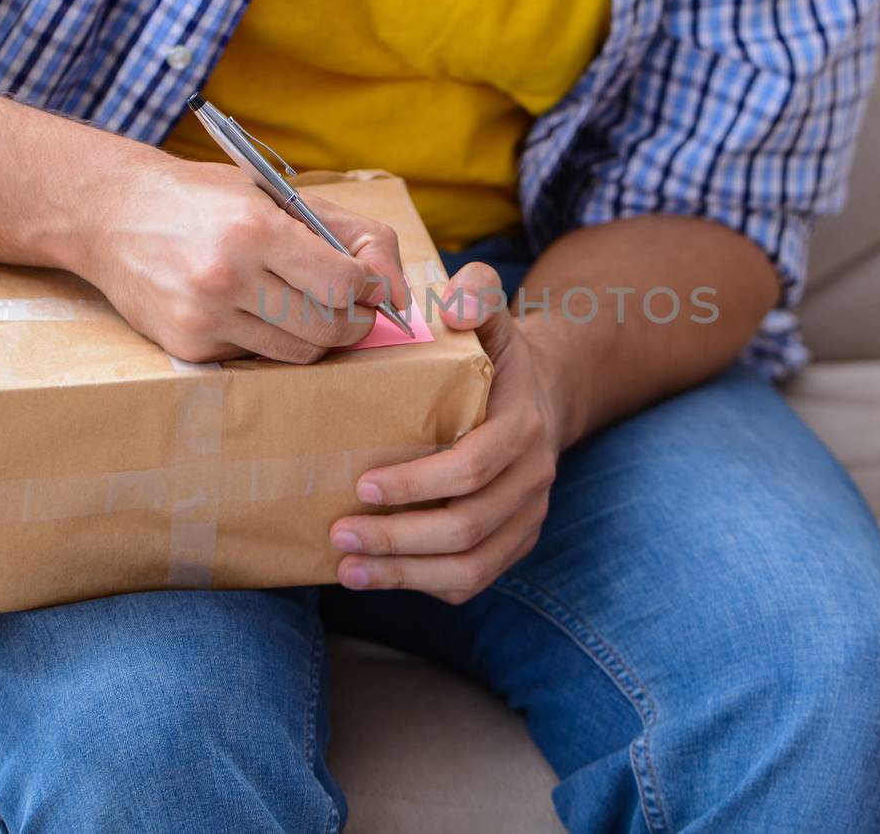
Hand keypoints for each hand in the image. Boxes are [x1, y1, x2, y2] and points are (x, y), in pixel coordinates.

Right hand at [74, 153, 408, 362]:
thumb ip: (347, 233)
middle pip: (328, 327)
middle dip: (355, 322)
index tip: (371, 287)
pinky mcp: (188, 347)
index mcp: (254, 229)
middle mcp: (227, 276)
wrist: (111, 214)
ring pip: (298, 353)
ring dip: (318, 337)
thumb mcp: (274, 194)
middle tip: (354, 309)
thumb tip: (398, 290)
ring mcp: (204, 317)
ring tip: (310, 309)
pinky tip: (255, 313)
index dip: (371, 289)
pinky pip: (257, 359)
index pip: (343, 282)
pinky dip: (270, 341)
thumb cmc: (204, 200)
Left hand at [330, 262, 567, 603]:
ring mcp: (526, 518)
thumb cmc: (496, 356)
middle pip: (466, 528)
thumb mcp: (491, 313)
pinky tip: (376, 577)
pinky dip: (422, 584)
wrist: (542, 395)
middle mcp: (532, 480)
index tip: (359, 483)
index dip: (416, 484)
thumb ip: (477, 294)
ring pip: (470, 567)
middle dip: (397, 537)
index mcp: (522, 428)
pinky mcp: (513, 543)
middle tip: (337, 532)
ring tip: (347, 568)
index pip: (470, 468)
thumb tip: (451, 308)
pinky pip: (472, 581)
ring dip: (404, 573)